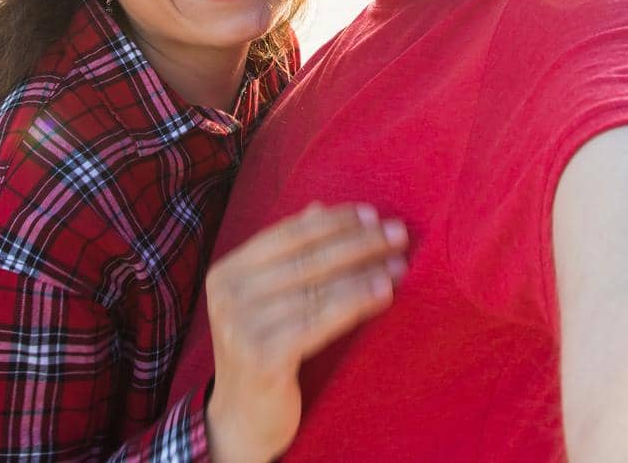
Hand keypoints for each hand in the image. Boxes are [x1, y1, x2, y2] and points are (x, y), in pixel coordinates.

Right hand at [204, 202, 408, 462]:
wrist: (243, 419)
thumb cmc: (265, 350)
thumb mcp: (271, 299)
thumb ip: (290, 256)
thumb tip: (320, 208)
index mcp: (228, 272)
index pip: (287, 234)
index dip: (332, 221)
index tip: (371, 214)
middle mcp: (229, 295)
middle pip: (307, 259)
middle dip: (358, 242)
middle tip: (398, 233)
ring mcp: (242, 326)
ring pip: (318, 289)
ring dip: (365, 272)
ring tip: (400, 263)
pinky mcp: (263, 356)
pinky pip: (321, 321)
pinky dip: (356, 302)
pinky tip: (383, 293)